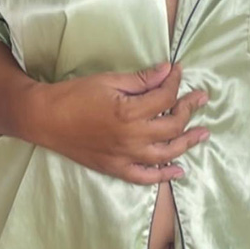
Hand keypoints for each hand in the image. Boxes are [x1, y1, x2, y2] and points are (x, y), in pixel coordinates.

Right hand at [32, 62, 208, 184]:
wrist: (45, 119)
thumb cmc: (74, 95)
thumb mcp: (108, 80)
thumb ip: (140, 80)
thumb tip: (166, 71)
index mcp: (129, 112)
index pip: (165, 98)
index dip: (175, 83)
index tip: (178, 72)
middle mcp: (132, 137)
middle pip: (172, 125)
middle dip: (189, 109)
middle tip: (200, 98)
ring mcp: (125, 156)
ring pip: (167, 152)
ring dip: (188, 142)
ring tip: (203, 132)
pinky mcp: (116, 168)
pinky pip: (145, 177)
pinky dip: (164, 175)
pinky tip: (179, 170)